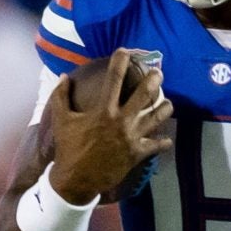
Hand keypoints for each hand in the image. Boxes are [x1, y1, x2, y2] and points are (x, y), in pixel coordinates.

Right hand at [50, 49, 173, 203]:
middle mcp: (121, 121)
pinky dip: (163, 142)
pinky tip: (167, 139)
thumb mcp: (61, 120)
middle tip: (159, 73)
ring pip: (156, 118)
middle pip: (144, 95)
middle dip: (153, 81)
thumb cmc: (68, 147)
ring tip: (169, 103)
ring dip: (164, 109)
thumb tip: (64, 76)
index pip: (114, 79)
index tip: (125, 51)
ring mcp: (132, 137)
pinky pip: (156, 146)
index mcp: (103, 110)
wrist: (76, 179)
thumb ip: (61, 96)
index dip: (120, 62)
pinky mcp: (137, 153)